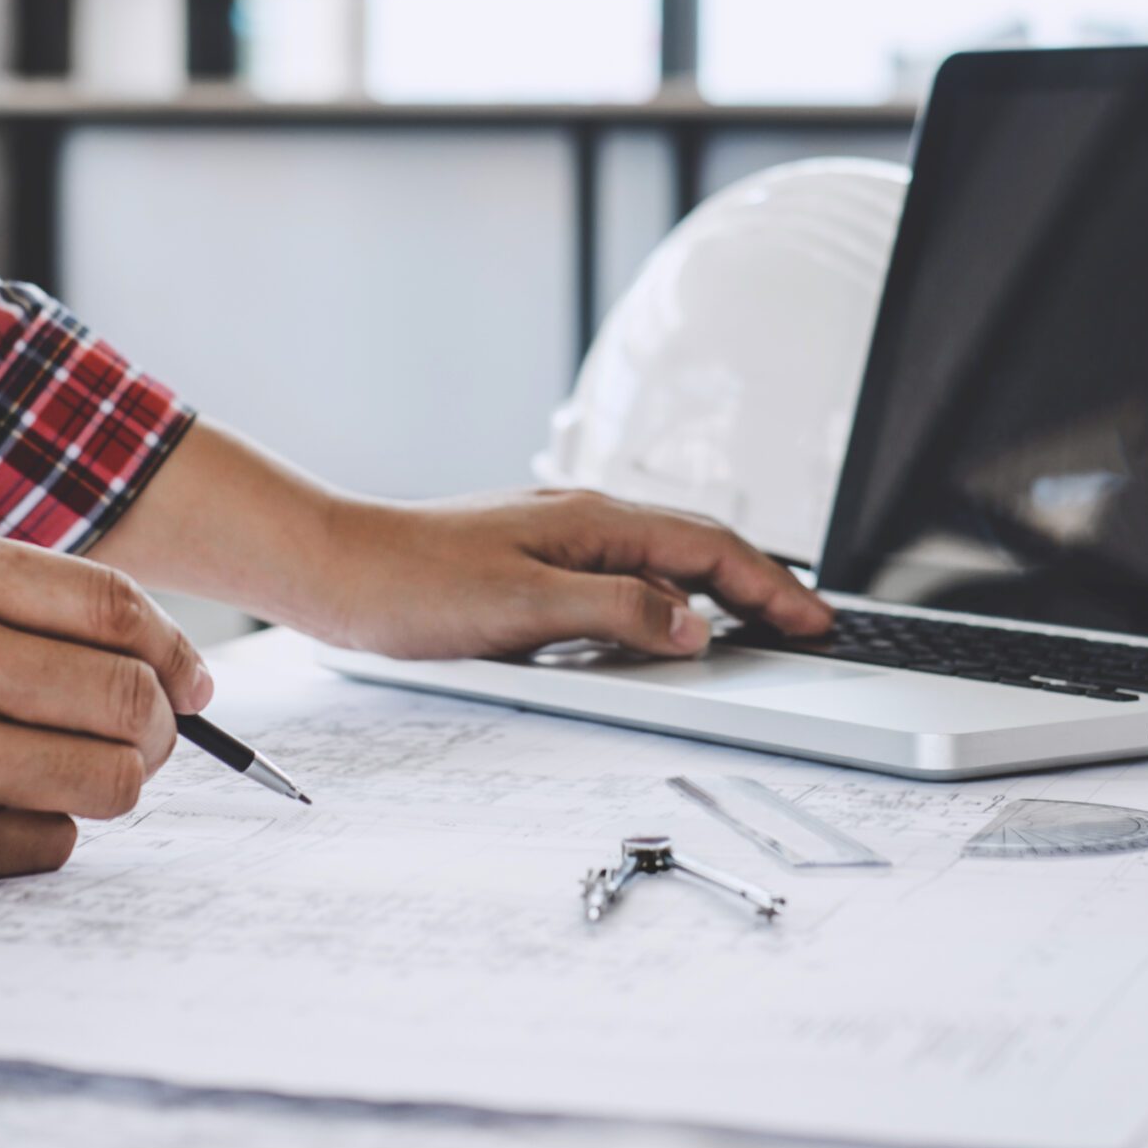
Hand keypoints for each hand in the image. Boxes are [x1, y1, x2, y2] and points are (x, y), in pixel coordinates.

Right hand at [0, 525, 209, 890]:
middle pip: (133, 699)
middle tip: (146, 738)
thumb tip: (147, 655)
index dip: (177, 650)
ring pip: (110, 781)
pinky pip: (49, 844)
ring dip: (112, 784)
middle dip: (160, 726)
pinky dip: (44, 833)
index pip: (120, 609)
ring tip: (74, 777)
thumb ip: (10, 597)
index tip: (192, 680)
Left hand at [309, 489, 834, 660]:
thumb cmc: (410, 584)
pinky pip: (624, 575)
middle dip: (761, 585)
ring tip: (756, 626)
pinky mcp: (531, 564)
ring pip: (662, 559)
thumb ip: (619, 610)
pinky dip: (665, 598)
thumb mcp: (526, 607)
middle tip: (807, 626)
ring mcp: (558, 538)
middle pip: (698, 546)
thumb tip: (695, 626)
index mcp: (594, 521)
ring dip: (717, 589)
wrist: (331, 569)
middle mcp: (583, 520)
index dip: (772, 589)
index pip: (711, 550)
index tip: (816, 623)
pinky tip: (662, 626)